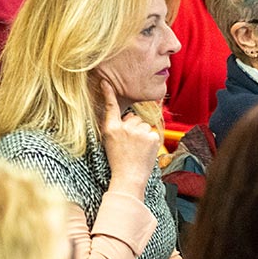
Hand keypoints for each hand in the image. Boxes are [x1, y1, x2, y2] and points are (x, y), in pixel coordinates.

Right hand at [99, 80, 160, 194]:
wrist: (129, 176)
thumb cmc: (119, 160)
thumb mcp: (110, 141)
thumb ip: (117, 126)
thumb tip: (130, 115)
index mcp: (111, 128)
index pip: (111, 107)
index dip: (108, 93)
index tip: (106, 82)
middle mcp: (124, 127)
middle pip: (133, 117)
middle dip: (133, 127)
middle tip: (130, 144)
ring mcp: (139, 131)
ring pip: (144, 125)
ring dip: (142, 134)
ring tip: (137, 148)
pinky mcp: (151, 136)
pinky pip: (152, 132)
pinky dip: (150, 140)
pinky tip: (144, 150)